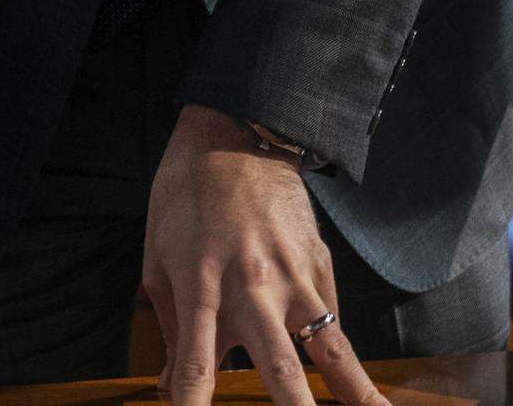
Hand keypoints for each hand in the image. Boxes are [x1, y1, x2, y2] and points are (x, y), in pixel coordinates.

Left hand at [143, 107, 386, 405]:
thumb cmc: (184, 197)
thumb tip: (169, 387)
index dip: (193, 405)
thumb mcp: (159, 257)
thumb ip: (171, 327)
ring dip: (353, 391)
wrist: (232, 135)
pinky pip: (333, 320)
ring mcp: (293, 277)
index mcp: (201, 286)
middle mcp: (251, 287)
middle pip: (278, 367)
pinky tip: (353, 383)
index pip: (196, 364)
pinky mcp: (320, 264)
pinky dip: (341, 354)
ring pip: (331, 348)